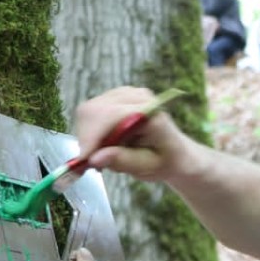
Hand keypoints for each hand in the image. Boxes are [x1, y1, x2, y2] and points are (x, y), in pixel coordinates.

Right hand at [74, 86, 188, 181]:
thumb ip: (122, 161)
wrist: (175, 153)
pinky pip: (90, 112)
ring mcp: (125, 93)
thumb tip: (94, 158)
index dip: (93, 136)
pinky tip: (105, 144)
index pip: (112, 115)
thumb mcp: (147, 167)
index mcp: (151, 113)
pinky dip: (90, 131)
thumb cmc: (164, 161)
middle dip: (87, 137)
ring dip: (88, 135)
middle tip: (91, 162)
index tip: (84, 160)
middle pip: (94, 109)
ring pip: (88, 110)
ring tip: (103, 155)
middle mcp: (138, 96)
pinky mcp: (115, 96)